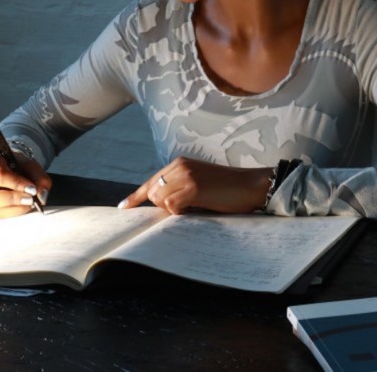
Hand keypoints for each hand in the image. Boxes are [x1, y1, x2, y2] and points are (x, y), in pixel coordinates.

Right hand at [0, 153, 51, 217]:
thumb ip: (39, 177)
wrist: (10, 169)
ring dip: (16, 209)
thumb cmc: (17, 165)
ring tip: (30, 203)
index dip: (17, 184)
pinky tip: (24, 207)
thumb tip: (41, 196)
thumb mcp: (30, 165)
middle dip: (14, 200)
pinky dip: (15, 213)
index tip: (32, 189)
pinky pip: (0, 216)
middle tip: (31, 199)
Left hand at [119, 157, 271, 214]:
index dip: (136, 196)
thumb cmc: (228, 190)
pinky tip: (196, 209)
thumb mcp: (199, 184)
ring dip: (173, 210)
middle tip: (186, 210)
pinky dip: (180, 213)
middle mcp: (179, 166)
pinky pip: (172, 207)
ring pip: (160, 200)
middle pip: (153, 193)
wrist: (252, 186)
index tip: (124, 207)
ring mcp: (186, 176)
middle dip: (162, 207)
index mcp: (179, 164)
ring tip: (195, 207)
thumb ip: (179, 190)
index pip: (151, 181)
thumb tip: (160, 207)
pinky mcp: (193, 187)